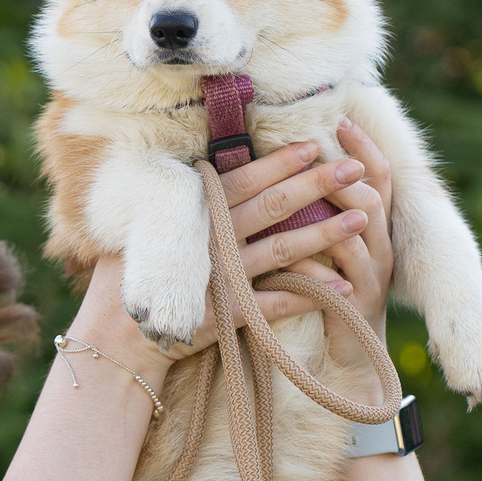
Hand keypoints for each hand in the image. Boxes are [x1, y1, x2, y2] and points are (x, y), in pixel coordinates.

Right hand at [139, 135, 381, 364]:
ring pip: (284, 250)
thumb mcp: (153, 227)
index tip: (315, 145)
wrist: (119, 335)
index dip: (281, 162)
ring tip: (361, 218)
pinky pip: (279, 303)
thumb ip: (186, 202)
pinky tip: (343, 287)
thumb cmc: (135, 273)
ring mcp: (223, 278)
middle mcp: (212, 241)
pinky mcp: (230, 315)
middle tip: (354, 168)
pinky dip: (311, 295)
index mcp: (195, 214)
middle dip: (317, 185)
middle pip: (273, 207)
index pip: (245, 181)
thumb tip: (208, 164)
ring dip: (325, 233)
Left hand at [318, 118, 394, 368]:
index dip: (364, 147)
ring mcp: (372, 277)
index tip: (341, 119)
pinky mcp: (355, 306)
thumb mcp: (330, 245)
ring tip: (302, 195)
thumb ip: (320, 211)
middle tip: (318, 155)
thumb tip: (293, 168)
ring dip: (328, 213)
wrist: (353, 354)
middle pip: (372, 198)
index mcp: (375, 227)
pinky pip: (333, 279)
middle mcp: (381, 246)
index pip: (379, 176)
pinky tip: (286, 255)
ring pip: (357, 234)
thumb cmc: (332, 290)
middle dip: (344, 174)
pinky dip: (307, 263)